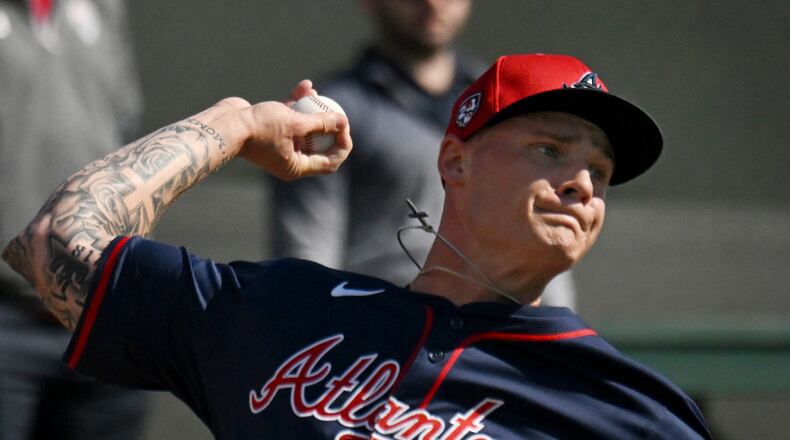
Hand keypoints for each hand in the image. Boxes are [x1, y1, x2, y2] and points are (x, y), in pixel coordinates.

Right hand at [192, 80, 351, 180]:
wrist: (224, 124)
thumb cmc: (258, 128)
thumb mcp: (294, 123)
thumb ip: (320, 123)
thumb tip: (342, 121)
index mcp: (296, 167)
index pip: (330, 162)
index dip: (341, 144)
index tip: (343, 126)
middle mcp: (289, 159)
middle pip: (319, 145)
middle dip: (329, 126)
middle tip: (335, 110)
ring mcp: (279, 144)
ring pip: (304, 128)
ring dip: (312, 110)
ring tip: (316, 93)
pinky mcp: (270, 129)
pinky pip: (290, 117)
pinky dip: (297, 103)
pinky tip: (305, 85)